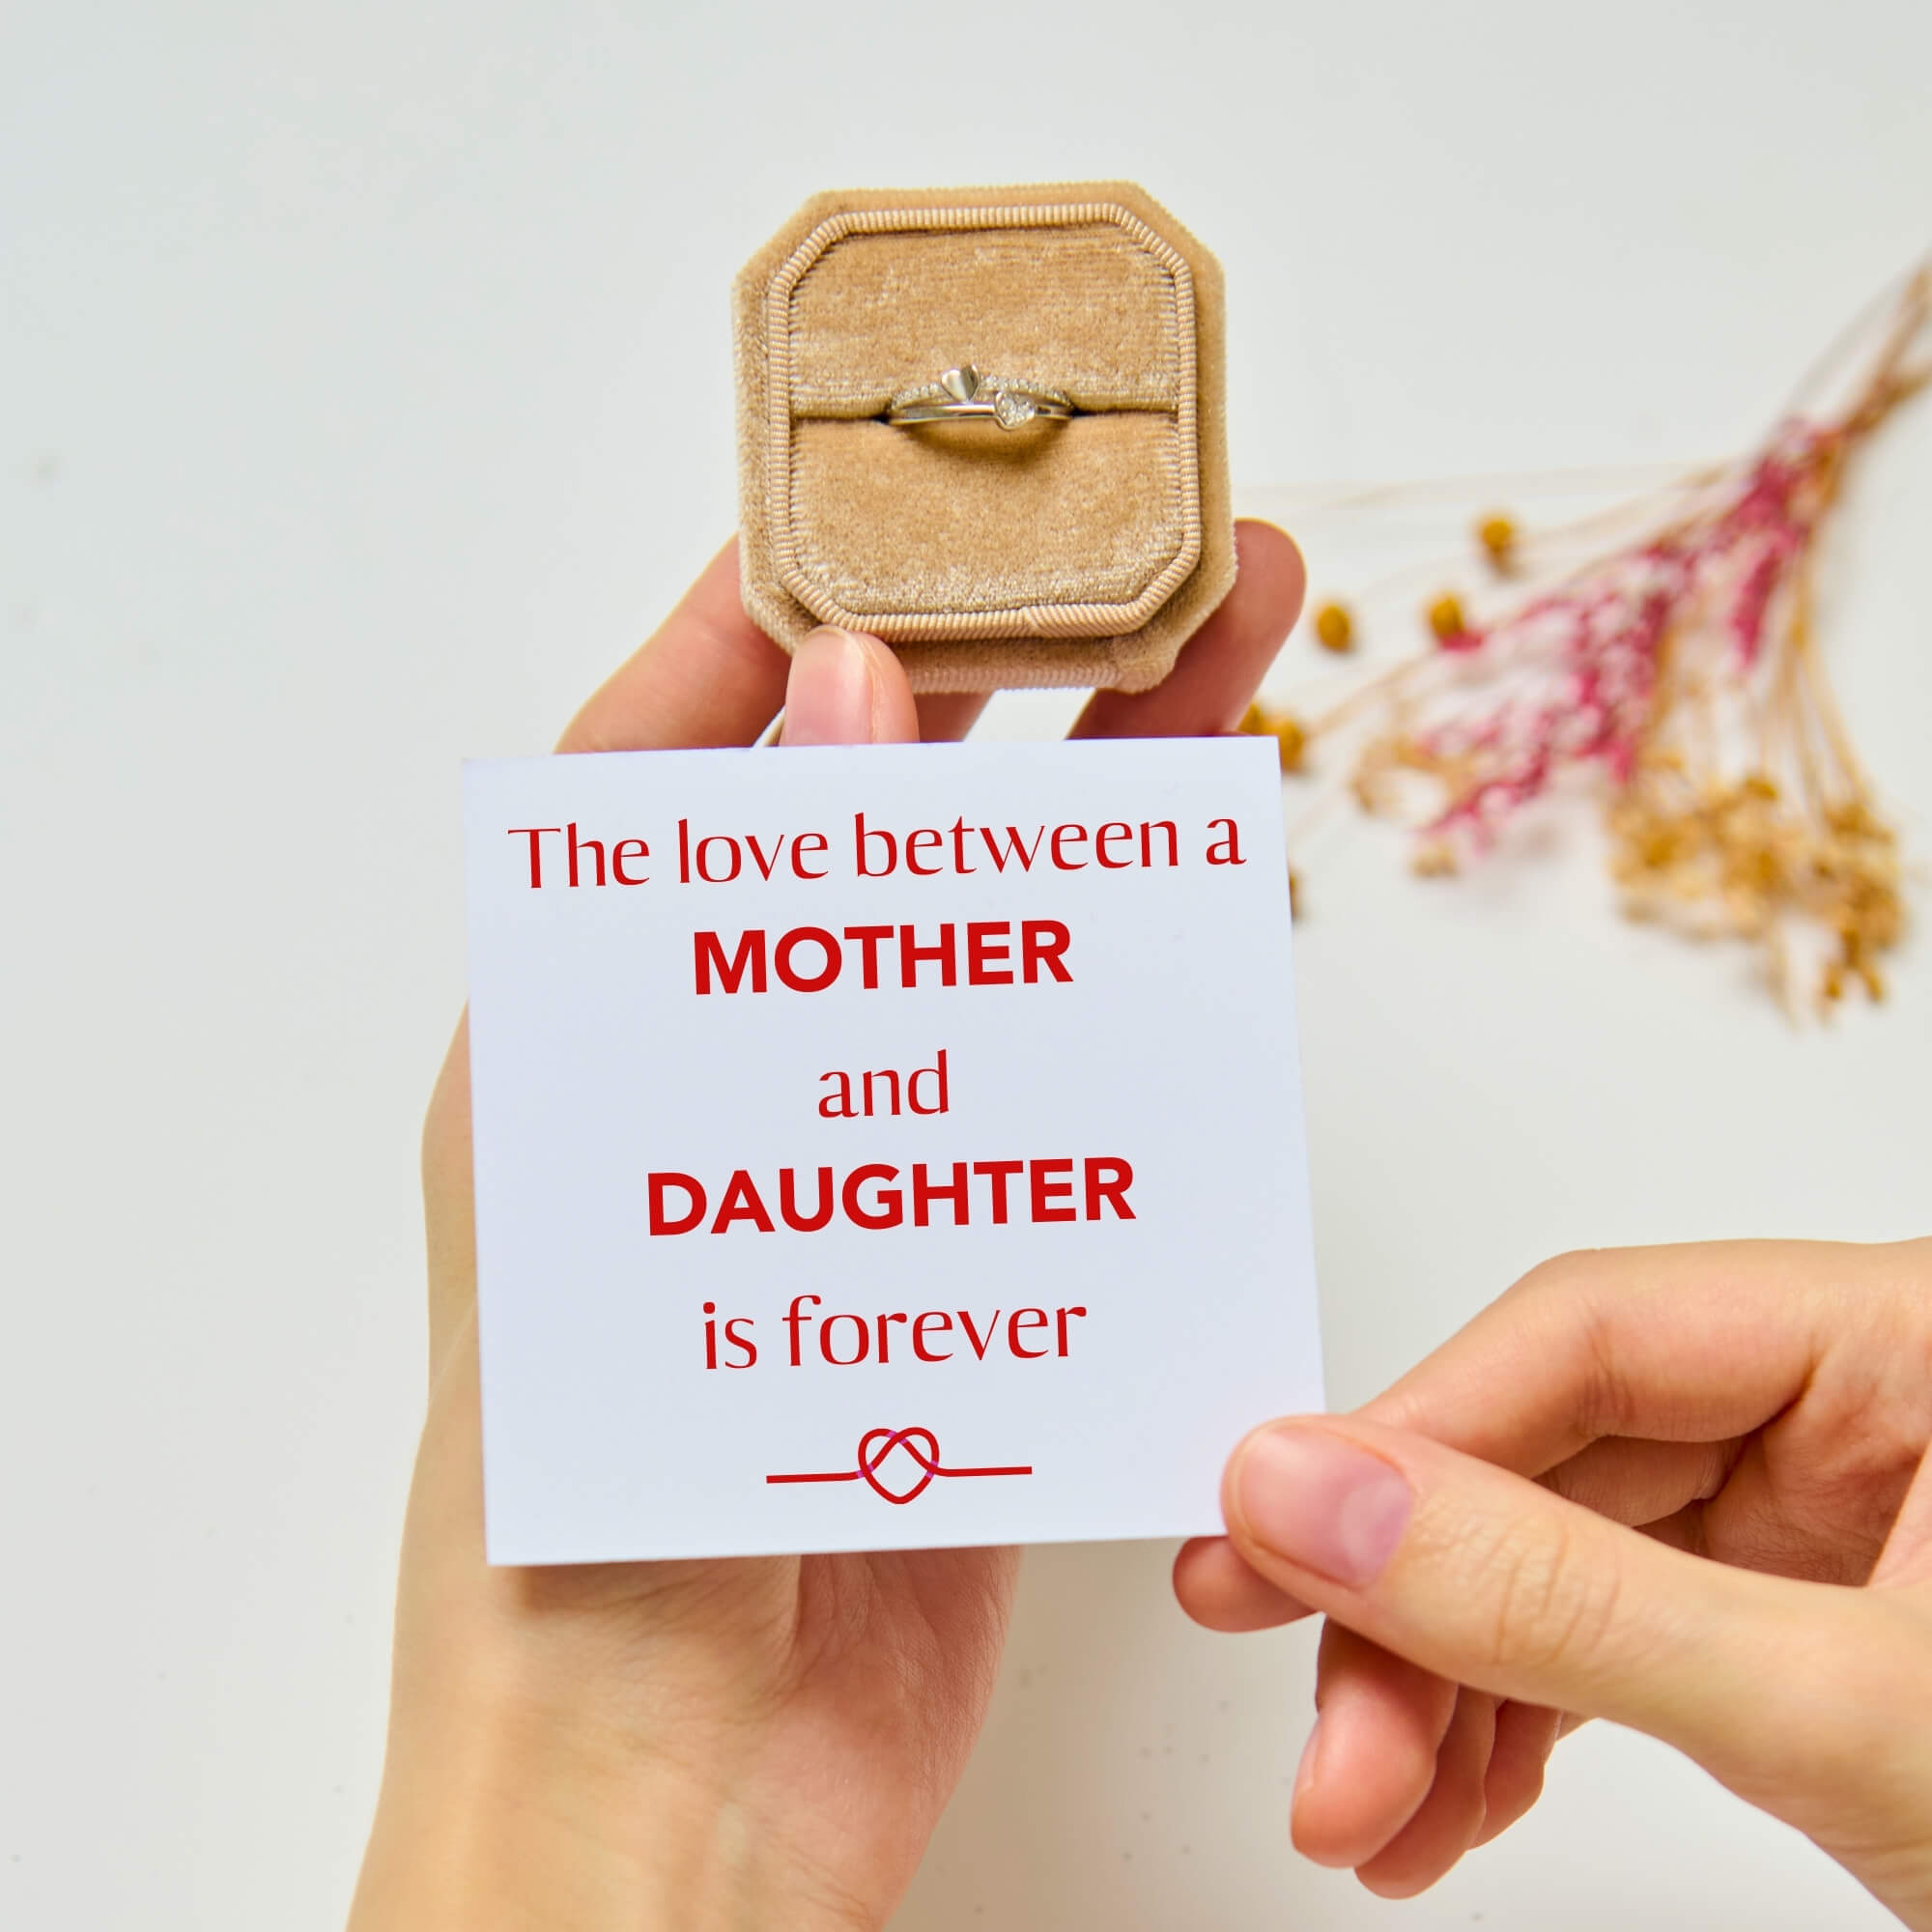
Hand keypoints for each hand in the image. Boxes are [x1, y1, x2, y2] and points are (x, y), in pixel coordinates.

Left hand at [349, 524, 1306, 1929]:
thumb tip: (842, 691)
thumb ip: (737, 939)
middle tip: (1153, 548)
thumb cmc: (589, 1515)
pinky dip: (1141, 982)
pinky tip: (1217, 890)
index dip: (783, 620)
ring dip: (1110, 799)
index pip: (672, 763)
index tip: (895, 498)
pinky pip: (1067, 1076)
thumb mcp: (622, 1194)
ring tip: (1237, 648)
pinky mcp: (972, 1253)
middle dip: (1012, 669)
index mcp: (590, 1033)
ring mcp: (864, 1155)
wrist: (676, 1799)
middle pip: (880, 821)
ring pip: (1001, 927)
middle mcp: (727, 1074)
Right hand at [1175, 1238, 1931, 1925]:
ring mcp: (1837, 1520)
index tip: (1269, 1540)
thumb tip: (1306, 1491)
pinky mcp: (1815, 1624)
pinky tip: (1452, 1804)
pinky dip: (1524, 1727)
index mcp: (1909, 1334)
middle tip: (1312, 1732)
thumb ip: (1555, 1595)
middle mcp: (1865, 1402)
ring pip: (1569, 1559)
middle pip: (1558, 1456)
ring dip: (1451, 1693)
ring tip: (1369, 1814)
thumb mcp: (1839, 1710)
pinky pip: (1620, 1636)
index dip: (1412, 1440)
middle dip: (1421, 1615)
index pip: (1591, 1336)